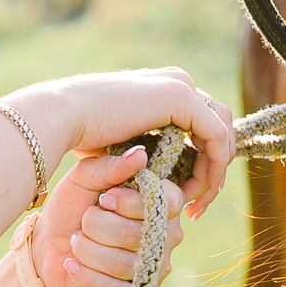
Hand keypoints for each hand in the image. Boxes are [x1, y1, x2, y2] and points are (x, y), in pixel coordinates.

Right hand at [1, 66, 233, 219]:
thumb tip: (154, 172)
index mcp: (165, 89)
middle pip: (218, 127)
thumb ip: (146, 152)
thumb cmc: (80, 135)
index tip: (190, 198)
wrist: (63, 117)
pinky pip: (214, 136)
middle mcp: (178, 81)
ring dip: (215, 171)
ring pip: (222, 132)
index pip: (203, 125)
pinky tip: (195, 192)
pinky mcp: (180, 97)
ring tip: (196, 203)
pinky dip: (211, 166)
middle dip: (214, 168)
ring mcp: (181, 86)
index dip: (204, 162)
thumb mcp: (123, 146)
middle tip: (199, 205)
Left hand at [32, 149, 183, 286]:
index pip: (165, 202)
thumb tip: (140, 155)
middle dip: (96, 226)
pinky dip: (87, 277)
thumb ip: (110, 166)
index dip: (129, 202)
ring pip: (123, 263)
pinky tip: (73, 265)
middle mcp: (167, 236)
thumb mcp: (84, 179)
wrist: (48, 248)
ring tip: (76, 242)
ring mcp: (154, 269)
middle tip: (83, 223)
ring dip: (87, 251)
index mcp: (161, 203)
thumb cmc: (73, 208)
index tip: (103, 199)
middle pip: (136, 234)